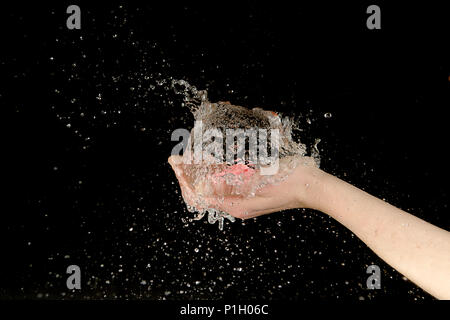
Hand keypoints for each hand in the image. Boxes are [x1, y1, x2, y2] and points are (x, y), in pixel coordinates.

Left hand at [168, 155, 320, 218]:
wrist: (312, 187)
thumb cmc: (290, 182)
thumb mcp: (260, 181)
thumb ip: (234, 183)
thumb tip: (207, 182)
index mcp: (236, 206)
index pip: (199, 197)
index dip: (184, 180)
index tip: (175, 164)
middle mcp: (236, 205)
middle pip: (202, 193)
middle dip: (187, 176)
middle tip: (176, 159)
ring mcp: (242, 200)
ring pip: (212, 188)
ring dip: (198, 173)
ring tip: (187, 158)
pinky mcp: (249, 192)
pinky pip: (225, 185)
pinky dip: (214, 174)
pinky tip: (209, 163)